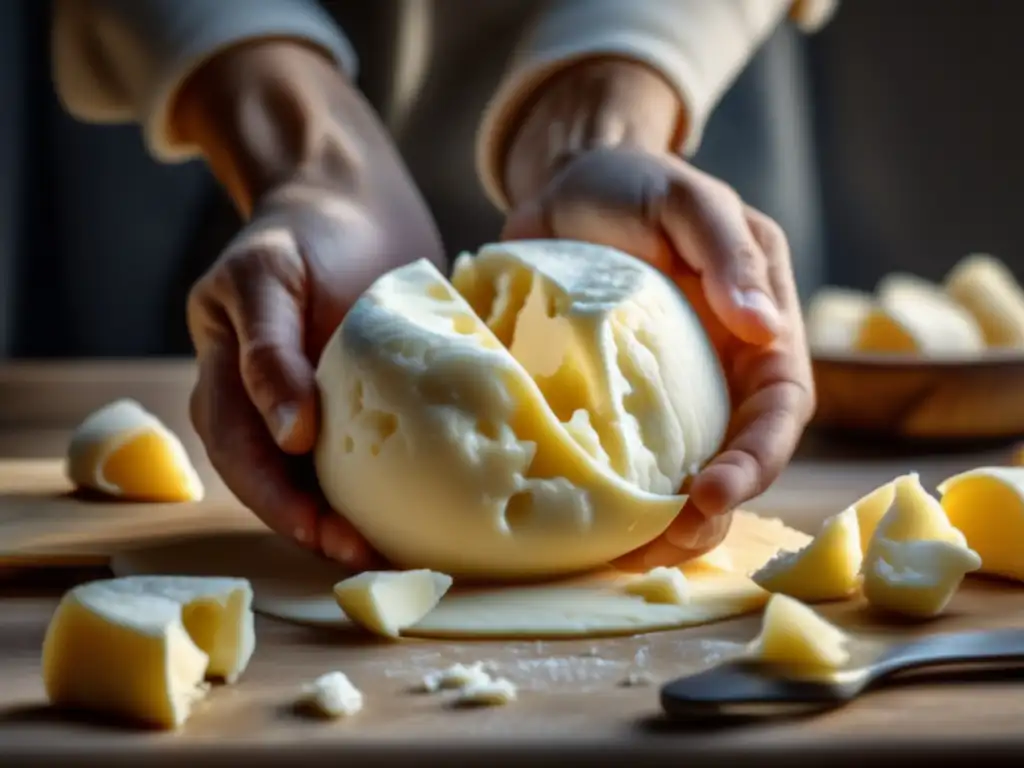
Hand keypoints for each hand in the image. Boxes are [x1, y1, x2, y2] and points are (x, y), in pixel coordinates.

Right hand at [179, 42, 443, 566]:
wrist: (348, 203)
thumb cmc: (301, 232)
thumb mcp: (267, 277)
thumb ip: (267, 350)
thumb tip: (288, 436)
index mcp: (228, 387)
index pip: (246, 462)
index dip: (284, 506)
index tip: (333, 536)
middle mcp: (266, 410)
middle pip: (282, 487)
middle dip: (323, 529)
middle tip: (377, 558)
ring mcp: (315, 409)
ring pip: (325, 481)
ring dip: (357, 518)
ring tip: (406, 551)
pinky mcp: (361, 404)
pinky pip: (371, 452)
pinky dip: (392, 482)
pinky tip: (428, 503)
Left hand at [501, 63, 813, 567]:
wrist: (562, 184)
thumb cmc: (633, 185)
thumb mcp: (688, 202)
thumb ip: (728, 255)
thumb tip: (766, 328)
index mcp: (757, 331)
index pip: (778, 410)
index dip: (756, 462)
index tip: (712, 496)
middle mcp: (719, 373)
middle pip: (734, 461)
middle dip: (708, 513)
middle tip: (660, 545)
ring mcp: (664, 394)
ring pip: (680, 475)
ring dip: (661, 525)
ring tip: (623, 556)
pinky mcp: (610, 401)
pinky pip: (620, 461)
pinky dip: (610, 498)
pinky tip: (585, 527)